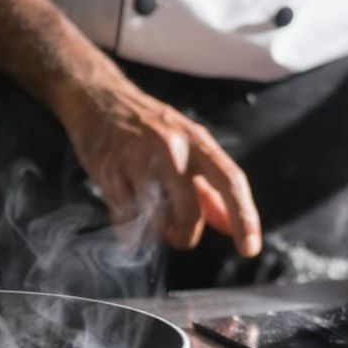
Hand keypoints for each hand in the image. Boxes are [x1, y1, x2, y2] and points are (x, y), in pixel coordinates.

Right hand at [57, 80, 261, 256]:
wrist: (98, 98)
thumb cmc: (149, 128)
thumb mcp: (188, 147)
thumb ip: (211, 191)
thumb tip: (232, 228)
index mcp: (197, 141)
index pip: (230, 181)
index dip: (244, 217)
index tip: (249, 249)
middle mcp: (171, 147)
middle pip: (190, 210)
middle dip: (186, 235)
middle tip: (178, 237)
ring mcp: (137, 158)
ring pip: (156, 218)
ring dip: (156, 232)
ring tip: (152, 220)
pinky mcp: (109, 170)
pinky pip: (125, 218)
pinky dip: (129, 228)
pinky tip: (129, 213)